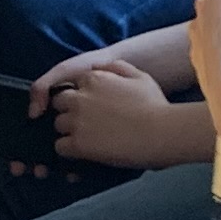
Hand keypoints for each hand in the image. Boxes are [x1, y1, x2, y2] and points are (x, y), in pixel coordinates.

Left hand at [38, 58, 184, 164]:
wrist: (162, 133)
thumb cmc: (156, 105)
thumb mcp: (140, 76)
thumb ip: (118, 67)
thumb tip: (104, 67)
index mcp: (93, 79)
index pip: (73, 85)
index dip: (81, 97)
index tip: (93, 107)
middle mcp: (80, 97)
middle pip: (60, 103)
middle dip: (69, 111)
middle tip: (87, 124)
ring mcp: (77, 121)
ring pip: (58, 125)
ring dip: (69, 131)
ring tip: (87, 139)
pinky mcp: (78, 144)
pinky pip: (60, 147)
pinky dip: (69, 151)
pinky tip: (85, 152)